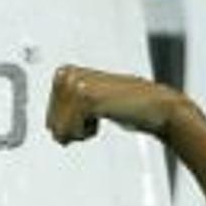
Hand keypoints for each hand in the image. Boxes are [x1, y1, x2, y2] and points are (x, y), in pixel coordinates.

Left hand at [47, 65, 191, 144]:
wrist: (156, 107)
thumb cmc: (124, 106)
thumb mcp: (88, 101)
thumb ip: (66, 108)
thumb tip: (50, 129)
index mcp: (62, 72)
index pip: (49, 121)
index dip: (72, 126)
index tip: (93, 110)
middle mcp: (65, 75)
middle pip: (52, 126)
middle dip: (75, 129)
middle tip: (99, 112)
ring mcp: (75, 85)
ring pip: (60, 131)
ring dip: (82, 131)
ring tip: (103, 112)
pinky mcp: (85, 97)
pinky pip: (71, 132)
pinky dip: (88, 132)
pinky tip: (106, 114)